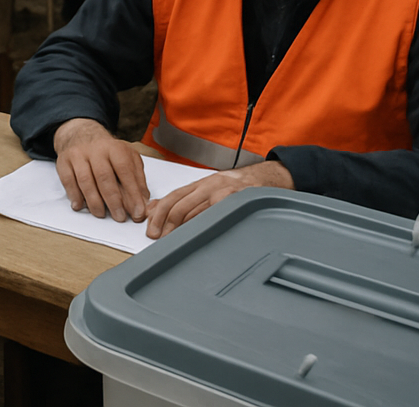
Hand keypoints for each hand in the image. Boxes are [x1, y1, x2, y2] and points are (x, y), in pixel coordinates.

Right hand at [52, 118, 149, 221]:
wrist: (81, 134)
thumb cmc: (108, 151)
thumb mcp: (128, 158)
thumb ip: (137, 179)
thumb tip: (143, 202)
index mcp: (115, 148)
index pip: (125, 171)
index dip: (133, 193)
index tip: (138, 212)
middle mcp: (96, 149)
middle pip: (104, 177)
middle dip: (113, 201)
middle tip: (120, 217)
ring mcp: (78, 154)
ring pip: (85, 181)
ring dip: (94, 201)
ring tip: (101, 214)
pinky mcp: (64, 161)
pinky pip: (68, 181)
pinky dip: (74, 196)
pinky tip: (80, 206)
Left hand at [145, 160, 293, 238]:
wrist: (268, 178)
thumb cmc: (237, 189)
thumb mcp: (209, 192)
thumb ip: (185, 202)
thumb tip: (153, 211)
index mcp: (201, 184)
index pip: (173, 197)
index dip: (159, 213)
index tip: (151, 228)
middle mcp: (210, 185)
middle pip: (181, 203)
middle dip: (166, 222)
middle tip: (159, 237)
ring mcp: (225, 191)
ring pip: (198, 209)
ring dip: (183, 227)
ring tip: (174, 240)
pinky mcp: (239, 198)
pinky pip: (220, 211)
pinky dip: (208, 222)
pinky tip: (200, 233)